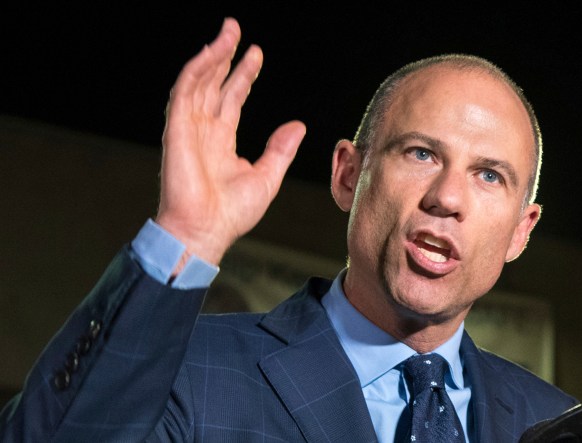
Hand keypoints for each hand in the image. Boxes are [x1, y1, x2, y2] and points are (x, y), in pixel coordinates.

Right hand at [156, 18, 305, 265]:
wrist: (205, 232)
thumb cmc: (230, 214)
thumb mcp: (266, 177)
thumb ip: (280, 150)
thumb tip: (297, 126)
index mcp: (221, 141)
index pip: (232, 99)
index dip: (243, 75)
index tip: (256, 54)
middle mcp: (203, 131)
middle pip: (214, 84)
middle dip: (226, 56)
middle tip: (237, 30)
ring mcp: (188, 129)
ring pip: (199, 82)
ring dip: (213, 56)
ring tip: (229, 32)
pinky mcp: (176, 130)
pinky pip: (185, 92)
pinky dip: (197, 70)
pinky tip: (211, 53)